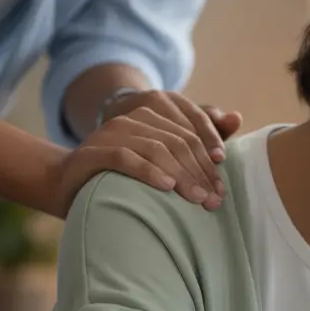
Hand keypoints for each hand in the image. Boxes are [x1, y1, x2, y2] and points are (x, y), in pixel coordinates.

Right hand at [49, 90, 242, 216]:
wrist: (71, 180)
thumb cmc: (129, 171)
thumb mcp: (164, 154)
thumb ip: (199, 138)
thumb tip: (238, 117)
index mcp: (156, 111)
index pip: (192, 129)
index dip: (210, 152)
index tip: (223, 178)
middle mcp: (135, 116)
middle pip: (178, 142)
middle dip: (200, 172)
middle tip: (215, 200)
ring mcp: (113, 131)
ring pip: (156, 149)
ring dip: (181, 176)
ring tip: (197, 198)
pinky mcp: (94, 150)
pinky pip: (126, 157)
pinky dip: (149, 172)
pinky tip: (166, 187)